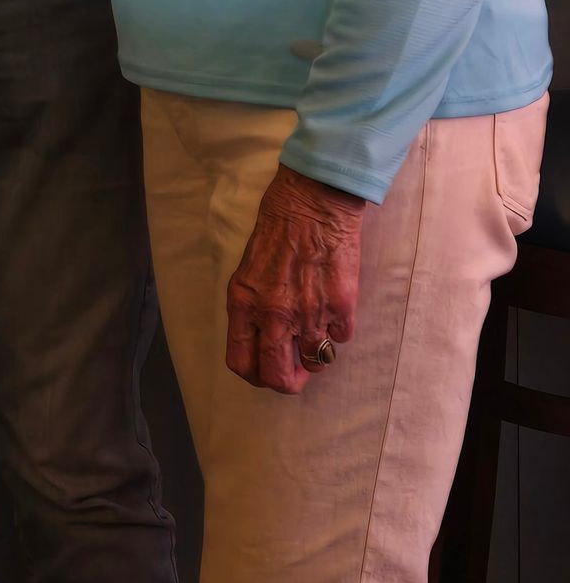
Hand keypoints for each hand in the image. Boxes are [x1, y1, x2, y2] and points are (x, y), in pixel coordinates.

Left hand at [225, 164, 365, 392]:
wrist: (312, 202)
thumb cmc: (276, 229)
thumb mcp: (248, 270)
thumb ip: (253, 308)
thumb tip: (265, 341)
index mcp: (244, 303)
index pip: (242, 363)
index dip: (256, 375)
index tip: (268, 371)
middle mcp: (274, 314)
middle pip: (278, 377)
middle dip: (288, 380)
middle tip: (296, 367)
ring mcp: (309, 313)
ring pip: (315, 362)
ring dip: (317, 353)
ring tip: (317, 330)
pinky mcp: (341, 307)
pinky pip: (341, 338)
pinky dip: (338, 330)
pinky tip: (334, 308)